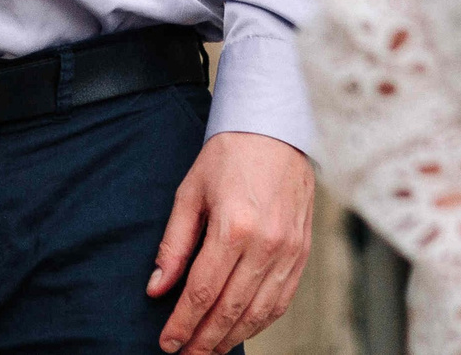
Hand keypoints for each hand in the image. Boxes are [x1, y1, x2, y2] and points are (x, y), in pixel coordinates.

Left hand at [148, 131, 315, 353]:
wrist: (276, 128)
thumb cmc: (230, 155)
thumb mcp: (189, 192)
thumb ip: (173, 244)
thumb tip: (157, 288)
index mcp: (234, 226)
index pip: (203, 291)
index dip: (183, 323)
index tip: (167, 342)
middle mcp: (266, 244)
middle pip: (231, 309)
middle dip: (204, 340)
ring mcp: (289, 251)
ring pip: (259, 312)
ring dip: (232, 337)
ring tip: (209, 351)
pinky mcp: (302, 253)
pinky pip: (282, 300)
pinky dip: (261, 322)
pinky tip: (242, 330)